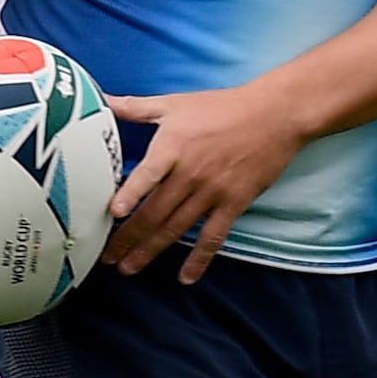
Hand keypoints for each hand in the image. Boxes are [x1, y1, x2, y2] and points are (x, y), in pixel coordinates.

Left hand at [104, 83, 312, 283]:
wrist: (273, 115)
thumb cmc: (221, 107)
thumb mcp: (174, 103)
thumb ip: (136, 107)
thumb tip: (103, 100)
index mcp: (173, 147)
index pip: (148, 174)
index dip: (131, 193)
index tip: (113, 213)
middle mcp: (190, 173)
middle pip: (155, 211)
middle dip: (129, 237)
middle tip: (108, 258)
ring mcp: (212, 192)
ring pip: (176, 228)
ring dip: (151, 251)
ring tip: (130, 268)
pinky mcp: (233, 204)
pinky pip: (213, 237)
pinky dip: (199, 259)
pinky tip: (185, 277)